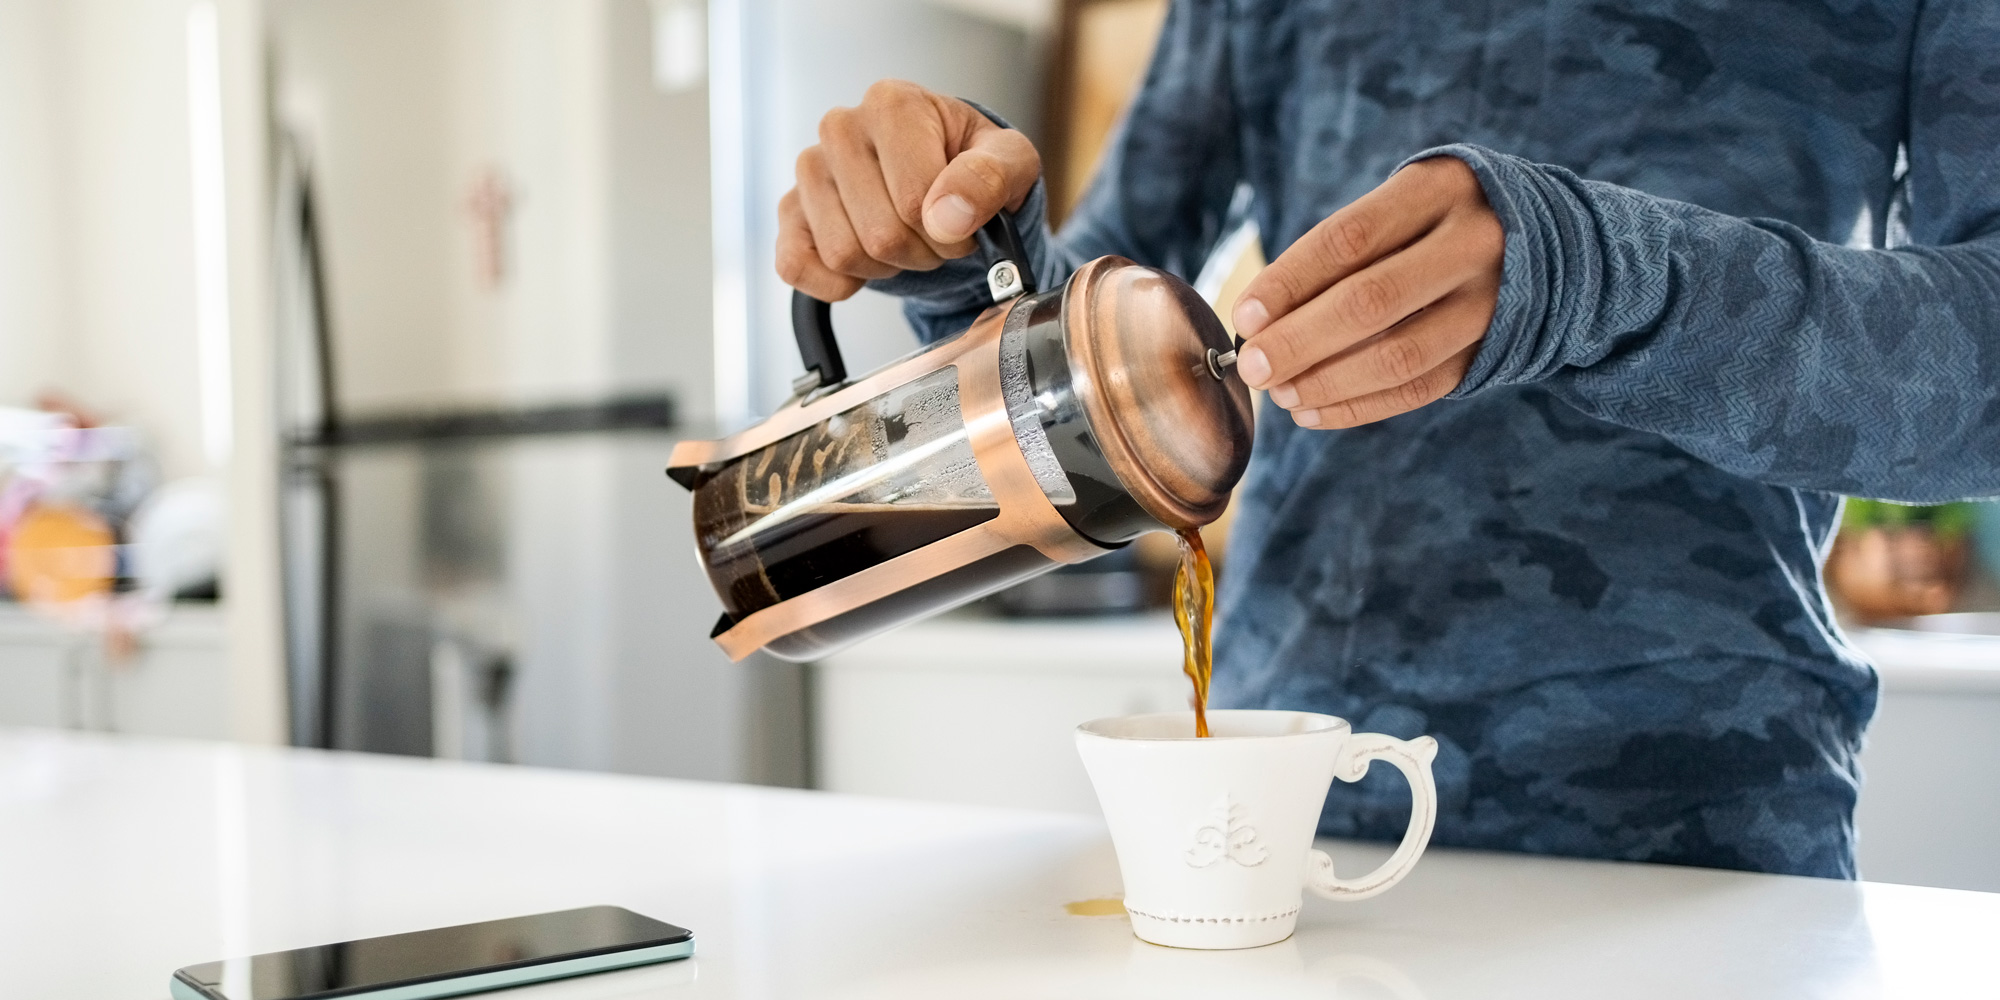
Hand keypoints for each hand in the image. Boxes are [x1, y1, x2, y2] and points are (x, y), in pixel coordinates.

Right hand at [776, 80, 1041, 300]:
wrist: (944, 179)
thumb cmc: (973, 164)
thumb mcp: (1010, 162)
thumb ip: (990, 178)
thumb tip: (947, 216)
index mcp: (893, 103)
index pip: (914, 200)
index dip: (950, 233)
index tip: (964, 224)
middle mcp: (841, 128)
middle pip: (880, 233)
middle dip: (921, 252)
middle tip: (937, 235)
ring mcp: (810, 170)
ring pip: (843, 254)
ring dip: (886, 266)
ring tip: (906, 239)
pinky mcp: (790, 211)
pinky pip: (795, 266)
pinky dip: (836, 283)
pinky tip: (866, 265)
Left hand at [1231, 157, 1501, 427]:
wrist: (1545, 240)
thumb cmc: (1434, 221)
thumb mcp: (1399, 205)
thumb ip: (1338, 251)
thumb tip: (1257, 319)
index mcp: (1439, 190)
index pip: (1351, 238)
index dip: (1291, 280)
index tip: (1245, 316)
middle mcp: (1473, 244)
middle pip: (1373, 300)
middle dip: (1301, 341)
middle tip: (1252, 367)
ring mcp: (1491, 302)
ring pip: (1399, 355)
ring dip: (1327, 382)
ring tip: (1280, 393)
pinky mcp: (1492, 350)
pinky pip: (1419, 389)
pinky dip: (1359, 407)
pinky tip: (1312, 412)